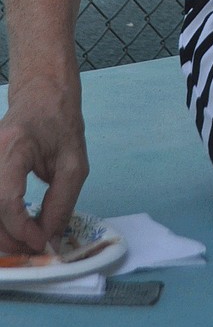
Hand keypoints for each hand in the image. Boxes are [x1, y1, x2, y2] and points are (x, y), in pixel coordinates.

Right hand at [0, 79, 88, 253]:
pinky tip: (16, 229)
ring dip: (2, 234)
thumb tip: (48, 240)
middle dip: (9, 238)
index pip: (7, 200)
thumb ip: (61, 202)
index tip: (41, 242)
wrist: (42, 94)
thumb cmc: (60, 123)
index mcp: (12, 147)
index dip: (21, 229)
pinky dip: (0, 221)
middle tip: (35, 248)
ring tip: (27, 241)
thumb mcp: (73, 163)